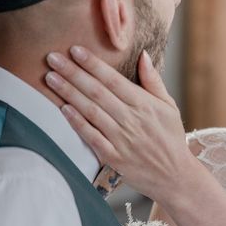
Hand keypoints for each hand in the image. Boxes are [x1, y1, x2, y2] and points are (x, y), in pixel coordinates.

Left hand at [44, 46, 194, 200]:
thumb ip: (153, 80)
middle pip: (96, 92)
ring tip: (50, 78)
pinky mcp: (113, 157)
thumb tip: (142, 54)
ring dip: (68, 93)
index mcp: (144, 104)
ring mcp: (121, 139)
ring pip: (90, 111)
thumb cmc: (171, 138)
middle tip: (52, 58)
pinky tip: (62, 108)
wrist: (175, 176)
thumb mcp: (169, 106)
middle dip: (73, 73)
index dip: (93, 64)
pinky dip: (76, 122)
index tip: (75, 50)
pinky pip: (91, 136)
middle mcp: (131, 119)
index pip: (113, 79)